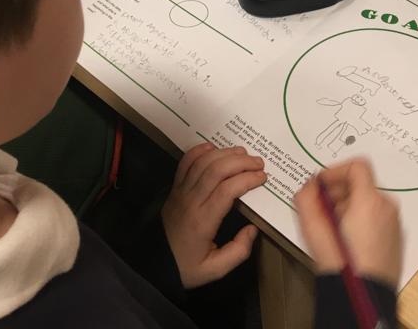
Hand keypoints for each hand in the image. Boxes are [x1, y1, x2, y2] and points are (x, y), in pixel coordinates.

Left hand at [161, 142, 266, 287]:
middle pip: (216, 170)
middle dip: (240, 162)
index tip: (262, 178)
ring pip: (203, 162)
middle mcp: (191, 200)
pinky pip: (186, 162)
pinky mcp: (175, 186)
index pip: (227, 190)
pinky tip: (214, 148)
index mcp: (203, 221)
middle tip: (258, 162)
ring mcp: (181, 190)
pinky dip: (200, 150)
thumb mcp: (215, 269)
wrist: (154, 261)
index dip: (246, 179)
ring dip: (224, 153)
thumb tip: (253, 229)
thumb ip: (238, 251)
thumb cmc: (187, 265)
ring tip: (243, 153)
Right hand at [294, 159, 401, 288]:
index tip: (321, 185)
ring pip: (369, 201)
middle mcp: (387, 207)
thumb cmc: (340, 264)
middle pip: (362, 184)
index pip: (357, 166)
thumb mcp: (313, 229)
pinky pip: (378, 217)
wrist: (364, 300)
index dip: (335, 170)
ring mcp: (395, 224)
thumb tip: (309, 186)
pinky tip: (347, 239)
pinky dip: (362, 219)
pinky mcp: (397, 239)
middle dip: (339, 191)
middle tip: (322, 208)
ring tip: (333, 227)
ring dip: (349, 206)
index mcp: (370, 200)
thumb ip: (306, 198)